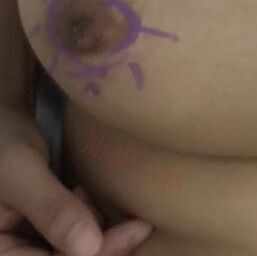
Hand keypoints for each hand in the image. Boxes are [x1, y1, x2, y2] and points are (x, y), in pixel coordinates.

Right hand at [0, 106, 151, 255]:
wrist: (0, 119)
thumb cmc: (2, 138)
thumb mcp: (22, 171)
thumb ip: (51, 209)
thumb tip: (90, 248)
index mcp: (0, 251)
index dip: (97, 254)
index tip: (135, 230)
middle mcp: (14, 251)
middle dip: (102, 246)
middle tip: (138, 224)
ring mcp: (28, 243)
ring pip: (74, 253)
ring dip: (97, 236)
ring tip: (92, 198)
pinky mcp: (41, 231)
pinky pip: (71, 239)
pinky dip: (88, 223)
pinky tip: (85, 197)